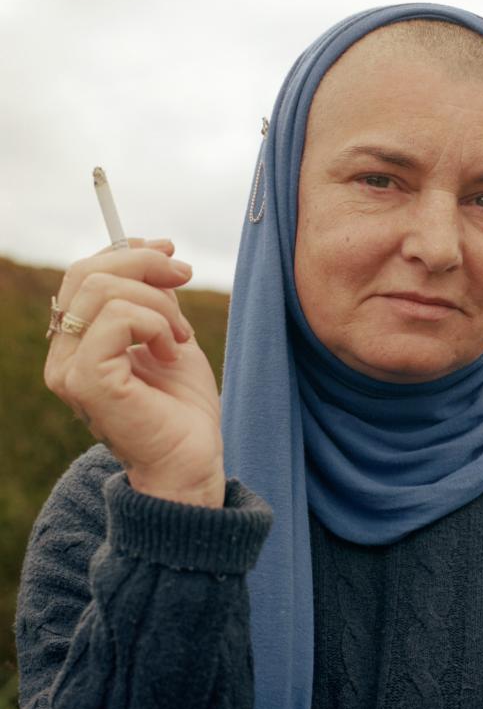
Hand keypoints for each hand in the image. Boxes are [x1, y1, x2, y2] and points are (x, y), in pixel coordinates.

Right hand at [44, 238, 224, 507]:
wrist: (192, 458)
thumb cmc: (182, 406)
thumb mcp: (169, 335)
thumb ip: (153, 298)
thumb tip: (157, 253)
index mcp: (77, 343)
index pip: (82, 275)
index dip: (125, 252)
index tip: (168, 250)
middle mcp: (63, 356)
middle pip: (85, 273)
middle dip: (143, 263)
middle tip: (185, 277)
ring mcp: (68, 370)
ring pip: (103, 291)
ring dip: (159, 303)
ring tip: (181, 336)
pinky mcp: (86, 382)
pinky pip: (116, 319)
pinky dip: (155, 323)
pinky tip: (170, 350)